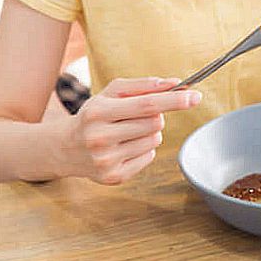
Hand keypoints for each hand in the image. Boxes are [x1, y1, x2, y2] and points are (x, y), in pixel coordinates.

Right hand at [61, 77, 201, 184]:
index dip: (173, 100)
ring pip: (154, 140)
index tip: (195, 95)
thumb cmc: (94, 115)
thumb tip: (174, 83)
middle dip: (155, 115)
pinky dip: (144, 149)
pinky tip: (124, 146)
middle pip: (154, 123)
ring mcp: (107, 160)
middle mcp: (100, 138)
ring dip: (150, 132)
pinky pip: (149, 157)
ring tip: (127, 131)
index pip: (146, 105)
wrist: (65, 147)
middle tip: (137, 116)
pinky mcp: (114, 177)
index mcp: (98, 112)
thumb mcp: (110, 93)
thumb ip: (143, 86)